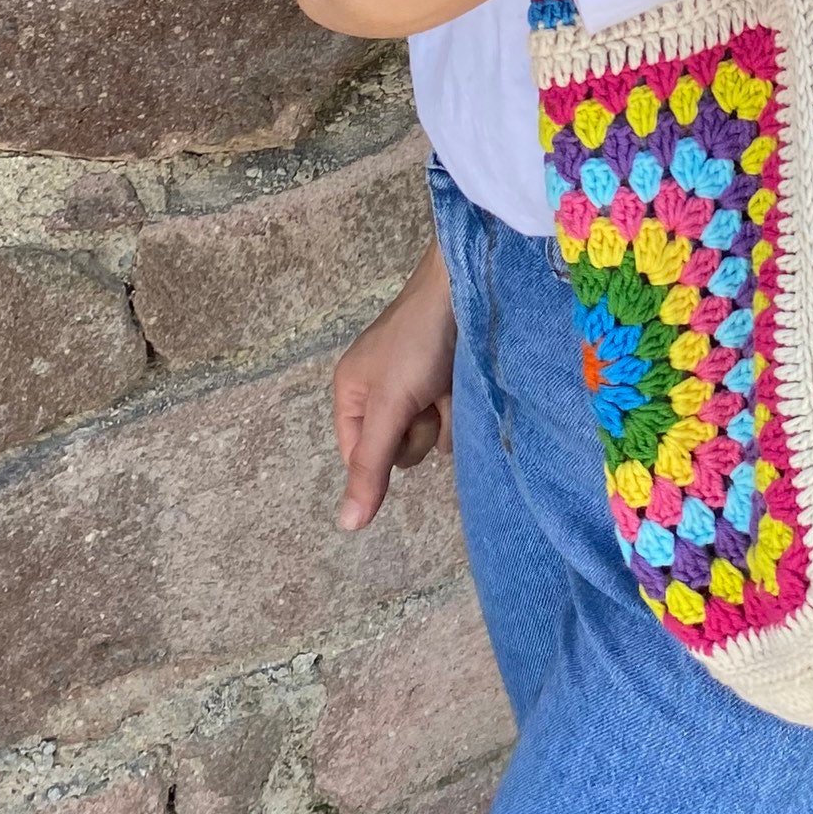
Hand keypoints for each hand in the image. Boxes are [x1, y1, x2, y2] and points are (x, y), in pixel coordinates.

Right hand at [331, 240, 456, 530]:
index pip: (361, 457)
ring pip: (431, 437)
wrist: (467, 287)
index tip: (402, 425)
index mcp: (352, 395)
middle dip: (418, 431)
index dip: (384, 453)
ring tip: (448, 383)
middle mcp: (380, 392)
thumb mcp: (390, 406)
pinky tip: (464, 379)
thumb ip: (370, 467)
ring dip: (444, 418)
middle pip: (399, 450)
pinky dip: (460, 404)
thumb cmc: (419, 343)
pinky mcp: (446, 379)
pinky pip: (453, 418)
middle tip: (424, 398)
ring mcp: (416, 386)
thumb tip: (346, 526)